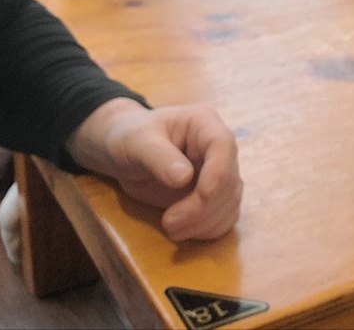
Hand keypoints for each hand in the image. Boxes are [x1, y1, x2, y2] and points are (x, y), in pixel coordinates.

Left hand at [67, 97, 242, 240]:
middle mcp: (218, 148)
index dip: (218, 173)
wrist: (123, 151)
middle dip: (203, 207)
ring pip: (230, 202)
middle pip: (229, 181)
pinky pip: (224, 217)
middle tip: (169, 223)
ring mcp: (219, 173)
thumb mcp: (136, 142)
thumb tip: (184, 178)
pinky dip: (207, 229)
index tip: (203, 195)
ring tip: (170, 228)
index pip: (223, 146)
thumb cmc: (129, 137)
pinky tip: (182, 230)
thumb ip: (158, 156)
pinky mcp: (214, 196)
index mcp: (204, 124)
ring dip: (205, 222)